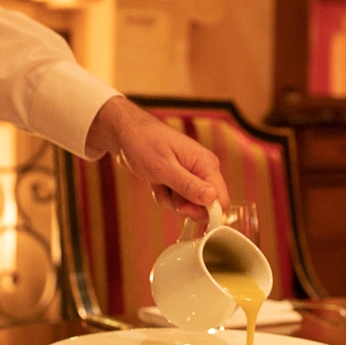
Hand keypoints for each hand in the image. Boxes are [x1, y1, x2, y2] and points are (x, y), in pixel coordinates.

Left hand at [86, 97, 228, 219]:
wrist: (125, 133)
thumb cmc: (143, 143)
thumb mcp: (163, 167)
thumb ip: (188, 185)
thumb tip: (212, 199)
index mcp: (206, 164)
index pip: (221, 199)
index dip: (206, 211)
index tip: (183, 210)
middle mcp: (203, 170)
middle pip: (206, 206)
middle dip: (185, 207)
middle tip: (168, 194)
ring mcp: (191, 175)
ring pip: (189, 205)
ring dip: (170, 201)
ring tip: (158, 183)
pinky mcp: (179, 179)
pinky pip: (177, 199)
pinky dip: (164, 196)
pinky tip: (156, 183)